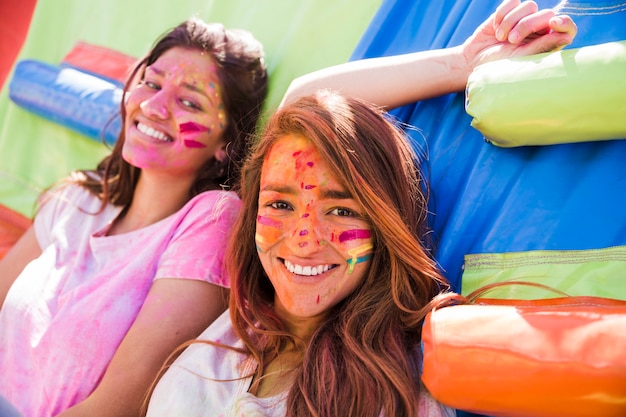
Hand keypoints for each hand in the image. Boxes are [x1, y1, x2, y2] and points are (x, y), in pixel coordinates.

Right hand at [462, 0, 576, 69]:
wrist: (473, 60)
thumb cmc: (498, 65)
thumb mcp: (520, 59)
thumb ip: (543, 46)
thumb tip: (567, 37)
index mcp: (547, 43)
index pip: (567, 28)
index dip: (564, 22)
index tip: (554, 22)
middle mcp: (539, 30)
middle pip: (546, 14)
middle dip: (527, 25)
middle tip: (511, 40)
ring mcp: (525, 18)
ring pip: (530, 5)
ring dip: (511, 21)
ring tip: (500, 38)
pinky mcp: (510, 11)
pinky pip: (512, 2)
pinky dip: (502, 14)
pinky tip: (495, 28)